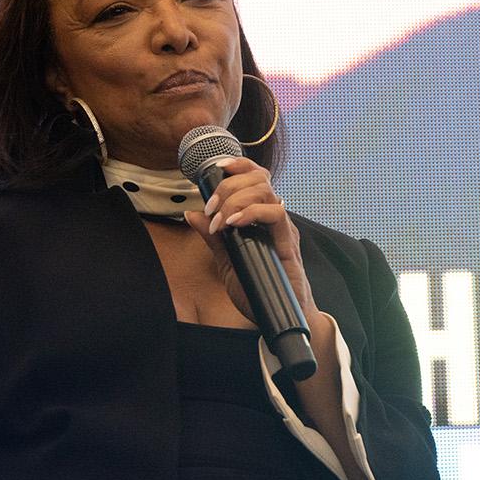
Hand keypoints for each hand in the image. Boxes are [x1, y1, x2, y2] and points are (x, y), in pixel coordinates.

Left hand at [182, 156, 318, 325]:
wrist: (280, 315)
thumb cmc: (258, 288)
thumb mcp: (227, 261)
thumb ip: (212, 238)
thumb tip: (192, 215)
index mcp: (261, 215)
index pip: (254, 176)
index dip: (238, 164)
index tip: (216, 168)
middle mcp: (273, 216)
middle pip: (258, 177)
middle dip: (228, 186)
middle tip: (210, 208)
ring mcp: (282, 227)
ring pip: (265, 190)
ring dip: (236, 199)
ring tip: (220, 220)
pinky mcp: (287, 241)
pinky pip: (276, 213)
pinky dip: (252, 213)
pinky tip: (235, 224)